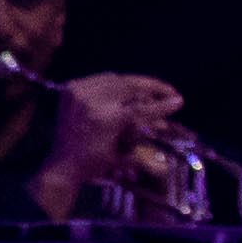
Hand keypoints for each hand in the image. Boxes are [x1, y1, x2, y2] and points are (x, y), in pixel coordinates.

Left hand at [40, 71, 185, 196]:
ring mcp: (78, 92)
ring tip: (149, 91)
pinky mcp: (70, 88)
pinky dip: (113, 84)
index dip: (161, 105)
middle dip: (152, 86)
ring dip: (134, 84)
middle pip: (128, 85)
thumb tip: (163, 122)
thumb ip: (139, 132)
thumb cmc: (94, 164)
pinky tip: (124, 90)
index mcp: (105, 120)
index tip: (179, 100)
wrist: (62, 164)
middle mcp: (91, 101)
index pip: (140, 108)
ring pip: (115, 78)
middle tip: (169, 90)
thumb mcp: (121, 152)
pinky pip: (98, 79)